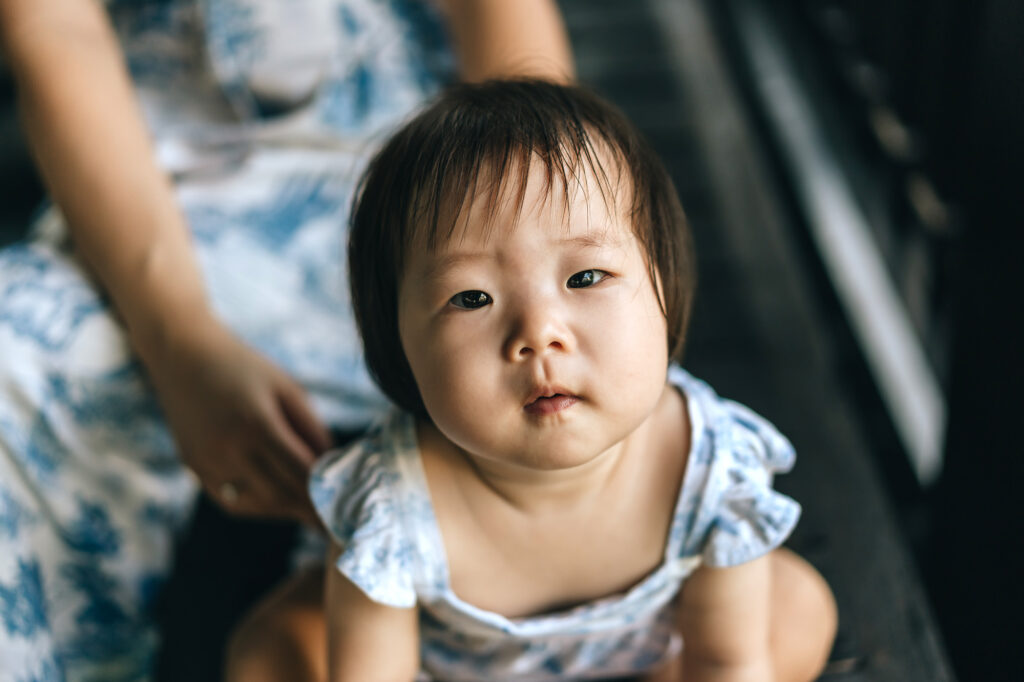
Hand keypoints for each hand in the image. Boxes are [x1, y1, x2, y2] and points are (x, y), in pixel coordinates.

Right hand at [139, 315, 330, 522]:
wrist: (184, 356)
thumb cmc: (246, 368)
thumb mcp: (288, 389)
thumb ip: (313, 430)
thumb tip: (333, 468)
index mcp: (257, 423)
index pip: (300, 473)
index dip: (324, 494)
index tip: (344, 507)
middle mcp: (228, 448)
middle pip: (279, 495)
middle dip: (308, 510)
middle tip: (332, 520)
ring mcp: (207, 461)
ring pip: (255, 505)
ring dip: (285, 512)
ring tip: (308, 512)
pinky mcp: (194, 467)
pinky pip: (230, 501)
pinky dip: (258, 507)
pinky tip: (277, 502)